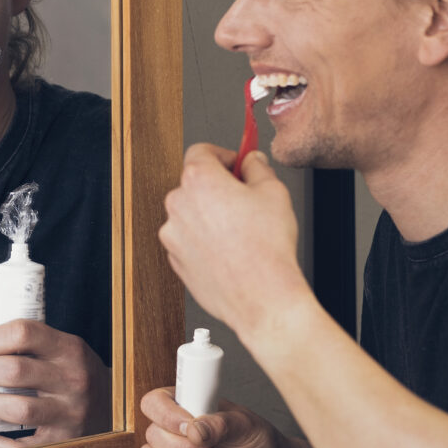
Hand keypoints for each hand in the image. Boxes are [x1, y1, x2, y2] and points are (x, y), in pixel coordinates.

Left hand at [0, 321, 110, 447]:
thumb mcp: (52, 347)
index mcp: (70, 350)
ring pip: (15, 408)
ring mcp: (69, 416)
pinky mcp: (61, 445)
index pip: (23, 333)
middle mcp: (73, 381)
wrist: (114, 408)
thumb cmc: (70, 372)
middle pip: (13, 371)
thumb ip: (11, 342)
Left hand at [159, 144, 308, 340]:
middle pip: (194, 183)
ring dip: (210, 215)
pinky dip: (205, 240)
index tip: (237, 164)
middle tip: (245, 198)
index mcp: (198, 180)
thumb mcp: (273, 192)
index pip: (201, 151)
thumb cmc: (266, 248)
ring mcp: (173, 235)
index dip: (223, 155)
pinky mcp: (176, 259)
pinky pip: (189, 240)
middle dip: (218, 186)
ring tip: (241, 230)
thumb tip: (252, 160)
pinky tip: (231, 250)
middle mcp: (178, 205)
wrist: (261, 297)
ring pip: (191, 213)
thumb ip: (258, 167)